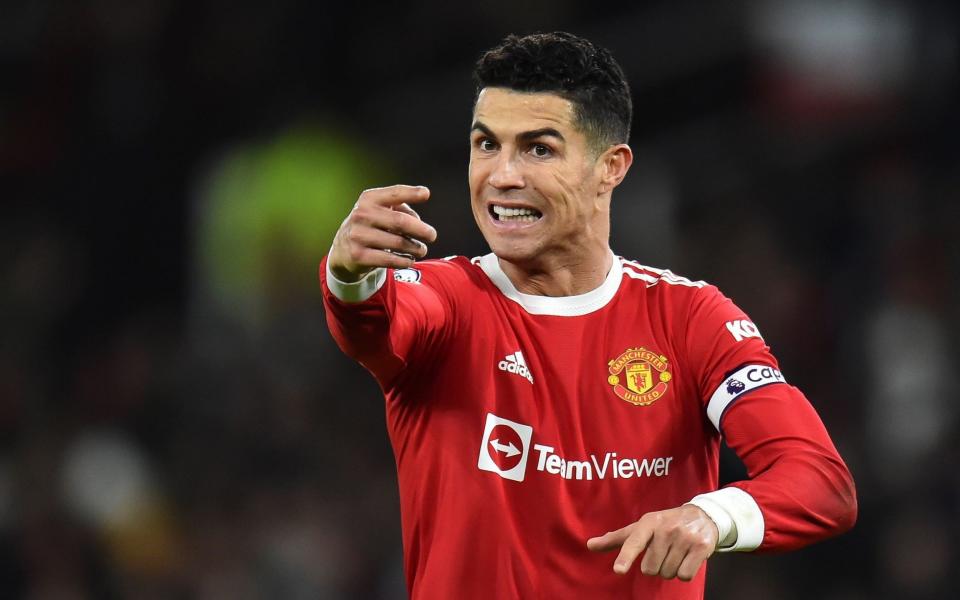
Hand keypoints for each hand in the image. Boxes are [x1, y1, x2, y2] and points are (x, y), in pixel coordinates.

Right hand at [328, 185, 437, 281]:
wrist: (343, 248)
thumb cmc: (371, 225)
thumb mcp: (381, 210)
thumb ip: (401, 210)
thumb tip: (419, 222)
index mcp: (368, 199)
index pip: (394, 193)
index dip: (411, 193)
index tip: (426, 194)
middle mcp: (361, 215)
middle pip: (399, 221)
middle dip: (421, 229)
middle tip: (432, 236)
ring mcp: (358, 235)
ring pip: (398, 243)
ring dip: (415, 248)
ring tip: (421, 250)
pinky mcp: (358, 256)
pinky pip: (389, 259)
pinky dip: (404, 260)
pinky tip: (409, 260)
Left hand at [586, 504, 718, 580]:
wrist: (702, 516)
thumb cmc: (664, 524)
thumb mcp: (641, 527)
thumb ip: (616, 538)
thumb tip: (589, 545)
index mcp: (648, 523)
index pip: (634, 542)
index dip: (626, 557)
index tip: (618, 570)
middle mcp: (665, 528)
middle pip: (650, 568)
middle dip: (655, 565)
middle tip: (663, 551)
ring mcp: (684, 537)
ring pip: (667, 573)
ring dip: (670, 568)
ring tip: (675, 552)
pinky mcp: (701, 547)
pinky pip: (684, 575)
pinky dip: (684, 572)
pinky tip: (687, 558)